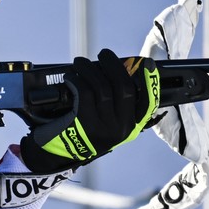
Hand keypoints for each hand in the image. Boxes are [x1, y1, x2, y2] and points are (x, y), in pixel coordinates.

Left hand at [20, 49, 159, 173]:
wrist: (58, 154)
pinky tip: (70, 77)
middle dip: (113, 65)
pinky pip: (84, 92)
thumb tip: (114, 68)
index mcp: (130, 127)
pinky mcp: (85, 125)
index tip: (147, 63)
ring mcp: (104, 128)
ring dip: (89, 69)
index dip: (150, 81)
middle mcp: (121, 129)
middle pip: (123, 87)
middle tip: (103, 54)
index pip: (147, 103)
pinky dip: (76, 80)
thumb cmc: (82, 131)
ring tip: (80, 63)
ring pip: (101, 87)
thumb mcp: (105, 123)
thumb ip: (114, 102)